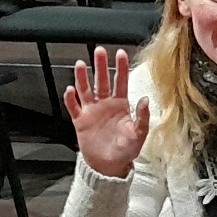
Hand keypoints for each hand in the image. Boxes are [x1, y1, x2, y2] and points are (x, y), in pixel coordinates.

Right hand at [63, 47, 149, 178]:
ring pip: (86, 90)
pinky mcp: (80, 121)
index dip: (120, 68)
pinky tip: (70, 90)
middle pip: (102, 81)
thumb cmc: (126, 150)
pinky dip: (71, 99)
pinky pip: (74, 107)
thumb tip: (146, 99)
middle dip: (100, 66)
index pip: (121, 82)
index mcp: (121, 105)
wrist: (110, 165)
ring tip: (81, 64)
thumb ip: (143, 117)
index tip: (120, 53)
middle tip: (98, 51)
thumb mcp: (139, 134)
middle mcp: (105, 104)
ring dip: (83, 77)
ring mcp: (92, 111)